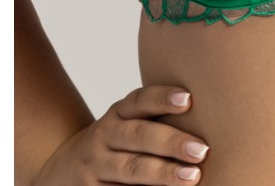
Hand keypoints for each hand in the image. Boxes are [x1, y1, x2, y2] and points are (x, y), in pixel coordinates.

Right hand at [35, 85, 209, 183]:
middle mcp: (105, 135)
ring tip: (192, 177)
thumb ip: (156, 120)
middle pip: (139, 134)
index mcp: (118, 113)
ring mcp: (96, 164)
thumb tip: (212, 119)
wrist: (62, 169)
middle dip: (172, 142)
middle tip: (202, 150)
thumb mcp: (127, 124)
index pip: (140, 100)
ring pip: (130, 167)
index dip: (162, 98)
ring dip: (162, 173)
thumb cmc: (116, 143)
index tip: (188, 100)